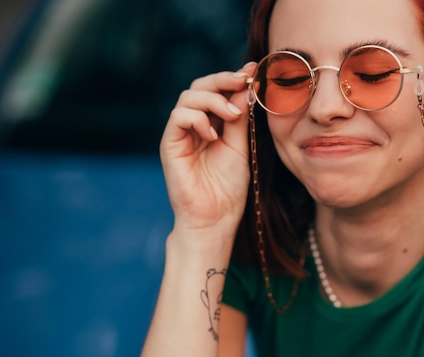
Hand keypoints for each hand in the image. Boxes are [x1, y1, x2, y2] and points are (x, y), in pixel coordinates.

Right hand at [160, 62, 256, 233]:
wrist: (215, 218)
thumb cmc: (228, 188)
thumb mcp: (239, 146)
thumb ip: (240, 118)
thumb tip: (247, 85)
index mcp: (212, 124)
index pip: (217, 91)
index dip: (233, 78)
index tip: (253, 71)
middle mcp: (194, 125)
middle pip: (200, 86)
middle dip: (222, 79)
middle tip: (243, 80)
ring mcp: (180, 134)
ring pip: (188, 96)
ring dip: (213, 99)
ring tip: (232, 115)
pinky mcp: (170, 144)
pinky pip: (178, 117)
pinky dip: (198, 118)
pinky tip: (213, 134)